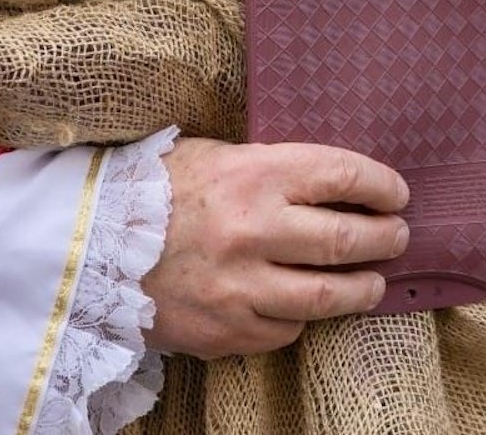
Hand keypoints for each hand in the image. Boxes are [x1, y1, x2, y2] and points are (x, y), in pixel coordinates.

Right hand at [146, 138, 409, 356]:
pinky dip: (301, 317)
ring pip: (326, 295)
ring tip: (372, 282)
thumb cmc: (154, 190)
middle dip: (385, 238)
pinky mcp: (224, 330)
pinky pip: (284, 329)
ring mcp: (239, 286)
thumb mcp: (213, 155)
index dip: (381, 185)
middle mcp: (252, 230)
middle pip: (347, 239)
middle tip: (397, 236)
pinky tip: (306, 305)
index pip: (342, 175)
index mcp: (252, 174)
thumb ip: (270, 167)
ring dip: (361, 288)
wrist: (87, 246)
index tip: (396, 194)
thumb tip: (331, 181)